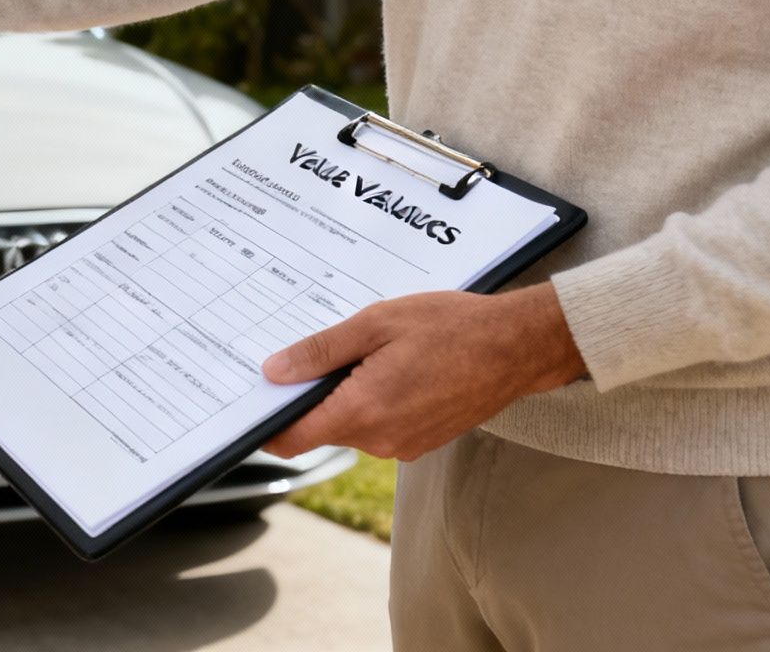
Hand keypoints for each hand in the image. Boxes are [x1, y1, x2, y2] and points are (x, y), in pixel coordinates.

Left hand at [260, 283, 585, 461]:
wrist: (516, 347)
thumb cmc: (451, 328)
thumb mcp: (375, 324)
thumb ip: (320, 352)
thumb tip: (275, 371)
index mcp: (363, 411)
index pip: (293, 438)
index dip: (266, 422)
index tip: (253, 401)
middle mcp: (380, 439)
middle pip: (319, 427)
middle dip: (310, 395)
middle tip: (316, 353)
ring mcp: (403, 444)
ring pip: (349, 425)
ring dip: (345, 395)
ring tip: (365, 352)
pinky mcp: (420, 441)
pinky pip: (378, 425)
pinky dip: (372, 401)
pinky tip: (389, 367)